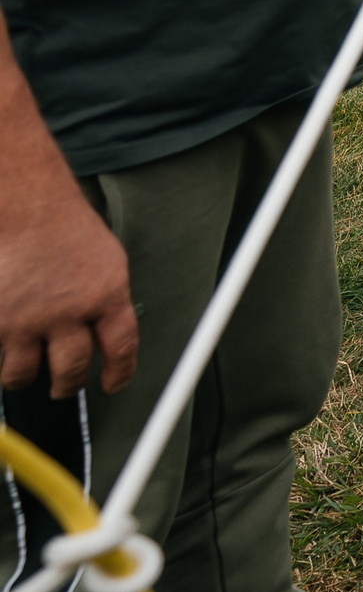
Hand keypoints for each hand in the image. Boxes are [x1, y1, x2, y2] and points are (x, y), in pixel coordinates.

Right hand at [0, 188, 137, 397]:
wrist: (24, 205)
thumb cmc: (64, 228)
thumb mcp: (106, 261)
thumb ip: (107, 301)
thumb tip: (109, 341)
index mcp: (107, 295)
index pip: (121, 348)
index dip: (119, 374)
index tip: (113, 385)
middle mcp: (67, 312)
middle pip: (70, 371)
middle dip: (67, 386)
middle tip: (61, 387)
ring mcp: (24, 319)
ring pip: (23, 374)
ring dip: (22, 375)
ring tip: (21, 366)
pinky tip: (1, 337)